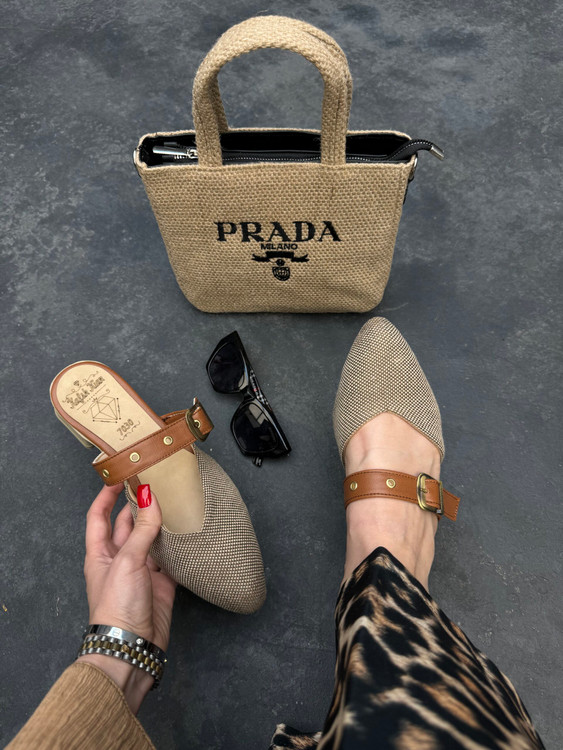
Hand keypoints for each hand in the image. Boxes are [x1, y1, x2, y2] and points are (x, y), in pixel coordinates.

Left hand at [76, 483, 175, 712]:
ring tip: (174, 501)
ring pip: (151, 539)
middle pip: (127, 524)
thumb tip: (149, 496)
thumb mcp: (127, 561)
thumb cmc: (117, 607)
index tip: (119, 475)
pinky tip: (188, 533)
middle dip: (139, 504)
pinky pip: (171, 559)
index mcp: (100, 553)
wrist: (132, 648)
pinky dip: (178, 546)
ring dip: (161, 523)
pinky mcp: (161, 584)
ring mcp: (141, 571)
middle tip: (156, 483)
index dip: (106, 495)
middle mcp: (119, 559)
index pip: (99, 516)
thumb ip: (142, 529)